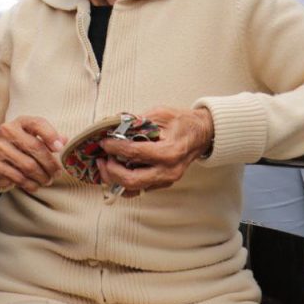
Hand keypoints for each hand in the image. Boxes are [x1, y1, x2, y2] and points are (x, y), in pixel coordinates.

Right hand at [0, 116, 66, 192]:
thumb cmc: (22, 145)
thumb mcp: (35, 137)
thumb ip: (50, 138)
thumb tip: (64, 140)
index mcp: (21, 122)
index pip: (37, 124)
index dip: (51, 136)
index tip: (60, 149)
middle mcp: (8, 132)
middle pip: (35, 147)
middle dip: (50, 163)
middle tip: (57, 173)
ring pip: (28, 166)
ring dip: (42, 177)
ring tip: (48, 180)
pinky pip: (18, 178)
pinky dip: (31, 184)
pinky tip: (36, 185)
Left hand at [96, 107, 213, 196]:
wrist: (201, 134)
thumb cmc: (182, 122)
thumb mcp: (160, 114)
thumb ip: (137, 121)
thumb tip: (113, 125)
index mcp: (169, 152)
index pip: (135, 153)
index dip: (115, 147)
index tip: (103, 141)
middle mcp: (168, 170)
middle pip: (132, 180)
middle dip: (111, 171)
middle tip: (102, 158)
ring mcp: (166, 180)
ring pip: (134, 189)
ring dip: (114, 180)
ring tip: (105, 165)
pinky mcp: (163, 184)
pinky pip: (139, 189)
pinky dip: (124, 183)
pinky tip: (116, 171)